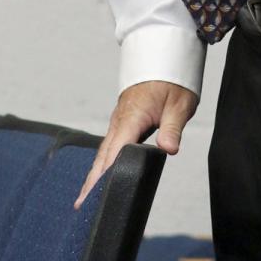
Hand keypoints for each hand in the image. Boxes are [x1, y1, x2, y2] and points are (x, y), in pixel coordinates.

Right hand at [74, 81, 198, 206]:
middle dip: (92, 180)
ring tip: (84, 198)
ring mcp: (119, 120)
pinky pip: (108, 144)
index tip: (96, 193)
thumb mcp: (179, 103)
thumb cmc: (172, 79)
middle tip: (80, 204)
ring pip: (103, 150)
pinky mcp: (122, 121)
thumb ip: (173, 127)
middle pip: (103, 154)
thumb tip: (169, 149)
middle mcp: (120, 120)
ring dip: (94, 173)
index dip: (106, 172)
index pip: (117, 150)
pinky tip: (99, 174)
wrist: (164, 56)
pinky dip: (101, 162)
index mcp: (132, 116)